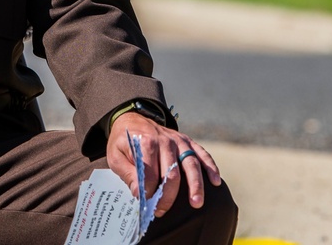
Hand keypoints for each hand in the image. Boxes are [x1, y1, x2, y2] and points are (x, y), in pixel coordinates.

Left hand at [106, 112, 221, 216]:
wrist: (132, 119)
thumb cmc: (124, 142)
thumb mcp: (116, 156)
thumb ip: (128, 174)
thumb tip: (139, 193)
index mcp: (145, 143)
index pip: (150, 173)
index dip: (149, 192)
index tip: (146, 206)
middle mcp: (165, 140)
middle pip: (172, 172)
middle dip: (168, 196)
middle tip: (161, 211)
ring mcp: (178, 140)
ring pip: (190, 164)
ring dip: (195, 185)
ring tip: (197, 203)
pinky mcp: (187, 141)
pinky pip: (202, 154)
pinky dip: (210, 167)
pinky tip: (215, 182)